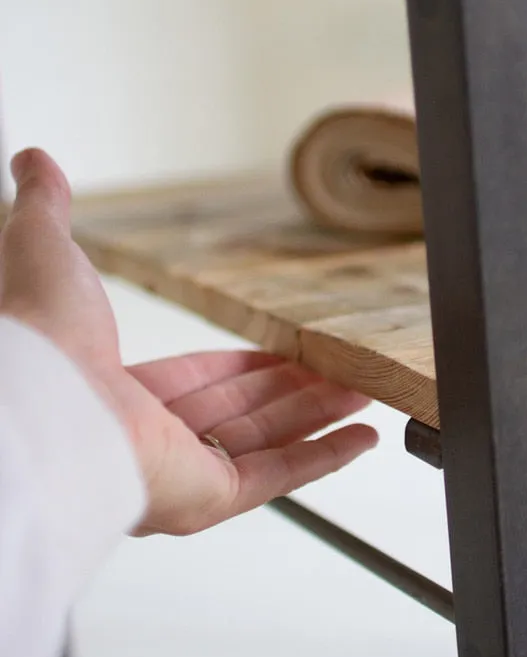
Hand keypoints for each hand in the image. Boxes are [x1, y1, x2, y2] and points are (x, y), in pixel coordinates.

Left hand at [0, 149, 377, 534]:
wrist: (38, 400)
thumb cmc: (39, 336)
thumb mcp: (46, 249)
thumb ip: (47, 208)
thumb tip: (34, 160)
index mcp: (114, 392)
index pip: (194, 381)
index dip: (242, 365)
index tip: (279, 352)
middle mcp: (146, 439)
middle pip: (241, 412)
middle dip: (295, 389)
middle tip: (337, 369)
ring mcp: (181, 472)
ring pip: (269, 438)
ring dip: (320, 413)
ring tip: (362, 391)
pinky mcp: (208, 497)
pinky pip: (280, 475)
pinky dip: (325, 456)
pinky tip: (360, 437)